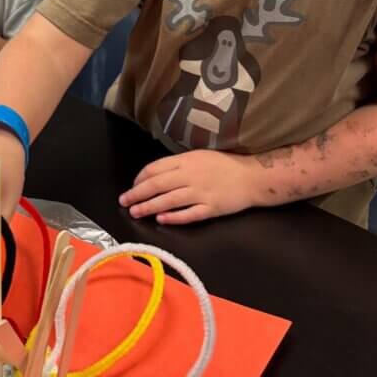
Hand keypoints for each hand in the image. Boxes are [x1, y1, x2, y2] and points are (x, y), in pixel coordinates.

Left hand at [118, 149, 258, 224]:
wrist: (253, 177)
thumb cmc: (224, 165)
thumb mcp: (199, 156)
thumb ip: (179, 165)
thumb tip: (156, 175)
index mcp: (186, 161)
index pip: (155, 168)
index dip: (140, 178)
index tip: (132, 186)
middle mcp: (190, 175)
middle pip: (157, 184)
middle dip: (137, 193)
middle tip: (123, 201)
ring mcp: (201, 192)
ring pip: (168, 200)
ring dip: (148, 206)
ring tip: (135, 212)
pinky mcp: (211, 208)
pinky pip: (189, 214)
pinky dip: (174, 217)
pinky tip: (161, 220)